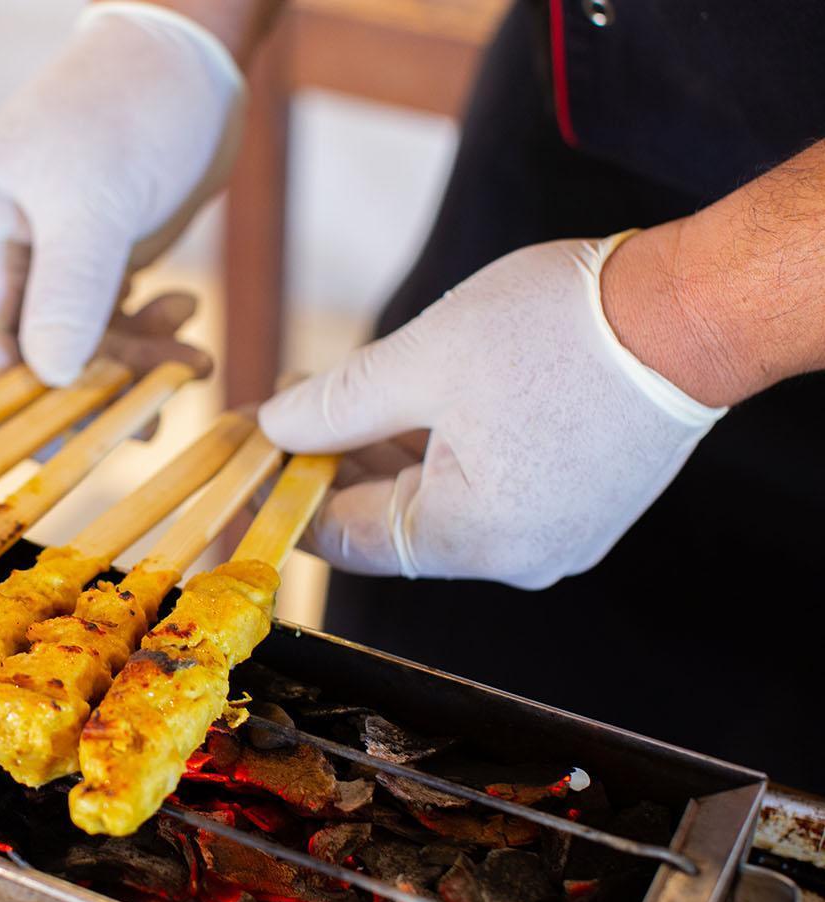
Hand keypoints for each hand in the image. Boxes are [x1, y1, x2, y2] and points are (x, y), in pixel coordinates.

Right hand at [0, 3, 243, 387]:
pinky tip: (188, 320)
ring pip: (76, 349)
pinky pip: (111, 325)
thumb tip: (51, 377)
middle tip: (158, 410)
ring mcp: (48, 259)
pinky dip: (150, 337)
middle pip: (28, 357)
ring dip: (134, 366)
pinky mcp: (94, 262)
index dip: (24, 398)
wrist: (190, 58)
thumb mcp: (97, 199)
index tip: (84, 429)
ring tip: (193, 363)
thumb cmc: (131, 106)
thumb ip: (70, 290)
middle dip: (93, 388)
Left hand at [259, 235, 726, 589]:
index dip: (280, 496)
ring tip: (323, 394)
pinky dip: (429, 453)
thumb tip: (272, 428)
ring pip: (431, 504)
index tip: (238, 462)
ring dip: (374, 453)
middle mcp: (514, 558)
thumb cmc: (561, 328)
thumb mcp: (423, 359)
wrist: (695, 311)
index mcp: (472, 538)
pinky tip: (392, 406)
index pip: (342, 538)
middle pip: (385, 524)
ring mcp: (551, 536)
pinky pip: (478, 491)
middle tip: (276, 410)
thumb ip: (335, 405)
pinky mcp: (574, 507)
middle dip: (325, 465)